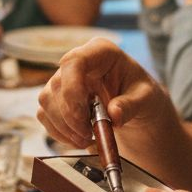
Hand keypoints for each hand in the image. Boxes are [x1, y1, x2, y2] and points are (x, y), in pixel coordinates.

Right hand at [35, 37, 173, 149]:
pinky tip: (77, 139)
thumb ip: (131, 105)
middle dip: (71, 117)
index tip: (83, 115)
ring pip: (47, 101)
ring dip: (64, 127)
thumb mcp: (146, 99)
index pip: (75, 61)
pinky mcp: (55, 97)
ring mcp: (63, 78)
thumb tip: (114, 115)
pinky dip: (58, 132)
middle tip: (89, 135)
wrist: (136, 108)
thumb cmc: (142, 95)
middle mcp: (77, 61)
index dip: (72, 88)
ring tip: (86, 139)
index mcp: (100, 52)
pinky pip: (44, 115)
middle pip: (57, 85)